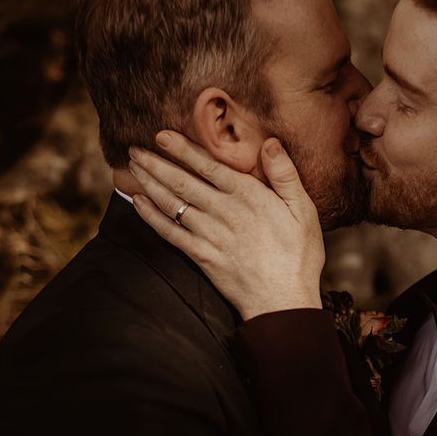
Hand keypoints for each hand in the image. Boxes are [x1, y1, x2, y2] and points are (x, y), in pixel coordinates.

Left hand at [128, 132, 324, 319]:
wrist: (284, 300)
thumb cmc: (298, 254)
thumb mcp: (303, 209)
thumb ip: (285, 174)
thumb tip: (270, 142)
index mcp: (248, 196)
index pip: (209, 166)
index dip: (183, 149)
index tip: (161, 135)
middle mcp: (223, 212)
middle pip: (182, 182)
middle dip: (156, 163)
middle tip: (134, 149)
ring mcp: (209, 235)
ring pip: (172, 204)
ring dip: (150, 183)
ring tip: (133, 167)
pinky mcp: (201, 257)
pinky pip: (170, 233)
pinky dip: (151, 217)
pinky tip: (139, 203)